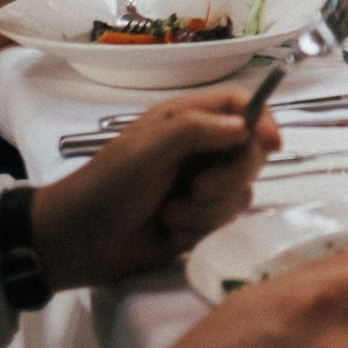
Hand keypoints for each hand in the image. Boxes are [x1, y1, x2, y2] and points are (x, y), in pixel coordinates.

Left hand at [32, 90, 278, 289]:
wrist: (76, 243)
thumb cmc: (106, 187)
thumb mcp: (146, 150)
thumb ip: (196, 130)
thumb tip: (245, 126)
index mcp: (185, 119)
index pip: (240, 104)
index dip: (262, 119)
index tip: (271, 145)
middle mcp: (199, 148)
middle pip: (250, 151)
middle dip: (230, 176)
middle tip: (197, 189)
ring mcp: (200, 185)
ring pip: (240, 190)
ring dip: (208, 209)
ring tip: (170, 214)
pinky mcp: (199, 220)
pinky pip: (226, 220)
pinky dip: (200, 228)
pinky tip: (170, 231)